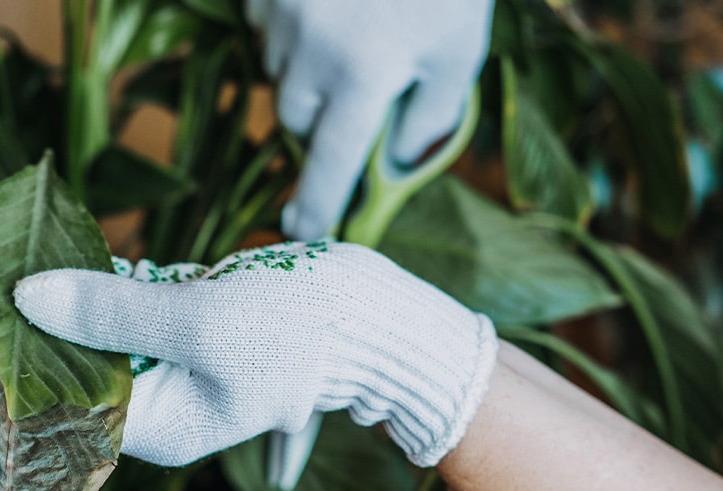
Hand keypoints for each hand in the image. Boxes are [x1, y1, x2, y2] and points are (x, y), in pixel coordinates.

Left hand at [0, 242, 496, 467]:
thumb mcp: (202, 322)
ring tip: (18, 296)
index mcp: (157, 422)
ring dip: (56, 316)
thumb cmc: (297, 330)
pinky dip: (105, 296)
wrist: (366, 319)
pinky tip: (94, 280)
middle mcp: (156, 406)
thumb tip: (30, 294)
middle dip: (7, 350)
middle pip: (60, 381)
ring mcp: (170, 371)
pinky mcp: (183, 336)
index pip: (46, 417)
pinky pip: (125, 318)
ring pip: (89, 344)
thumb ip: (114, 312)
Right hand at [245, 0, 493, 239]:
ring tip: (350, 28)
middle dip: (323, 116)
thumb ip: (429, 119)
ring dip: (308, 71)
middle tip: (359, 86)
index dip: (317, 204)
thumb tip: (391, 164)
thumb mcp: (458, 51)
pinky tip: (327, 3)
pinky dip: (292, 31)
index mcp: (367, 73)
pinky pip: (267, 31)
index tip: (301, 233)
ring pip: (281, 76)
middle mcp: (314, 50)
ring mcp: (282, 13)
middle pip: (297, 120)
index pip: (334, 162)